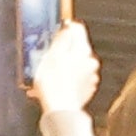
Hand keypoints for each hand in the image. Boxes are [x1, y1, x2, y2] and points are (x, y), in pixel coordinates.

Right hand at [27, 18, 97, 132]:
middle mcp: (90, 62)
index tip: (56, 31)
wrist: (60, 108)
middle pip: (75, 48)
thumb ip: (62, 39)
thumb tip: (68, 27)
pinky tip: (52, 83)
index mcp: (82, 50)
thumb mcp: (52, 55)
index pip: (78, 29)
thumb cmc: (54, 83)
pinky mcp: (86, 88)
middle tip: (45, 57)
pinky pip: (74, 78)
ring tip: (45, 74)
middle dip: (60, 51)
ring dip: (61, 66)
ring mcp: (90, 76)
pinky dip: (64, 78)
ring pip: (74, 64)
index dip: (65, 28)